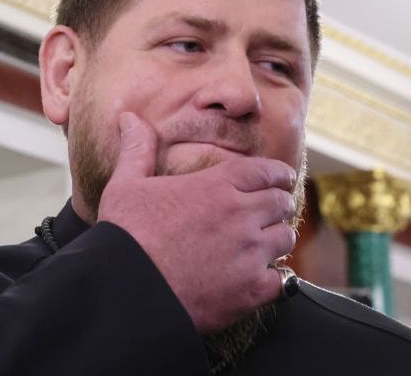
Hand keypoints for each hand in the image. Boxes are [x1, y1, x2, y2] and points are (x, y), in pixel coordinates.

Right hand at [97, 112, 297, 334]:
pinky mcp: (251, 289)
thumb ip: (137, 150)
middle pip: (281, 203)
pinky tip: (258, 279)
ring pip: (285, 239)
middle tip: (269, 214)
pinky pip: (281, 280)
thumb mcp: (125, 185)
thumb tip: (130, 118)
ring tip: (263, 246)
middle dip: (277, 206)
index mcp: (217, 185)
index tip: (281, 180)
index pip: (267, 171)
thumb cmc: (125, 237)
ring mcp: (249, 253)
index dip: (278, 175)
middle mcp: (240, 214)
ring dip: (276, 240)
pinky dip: (273, 279)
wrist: (126, 291)